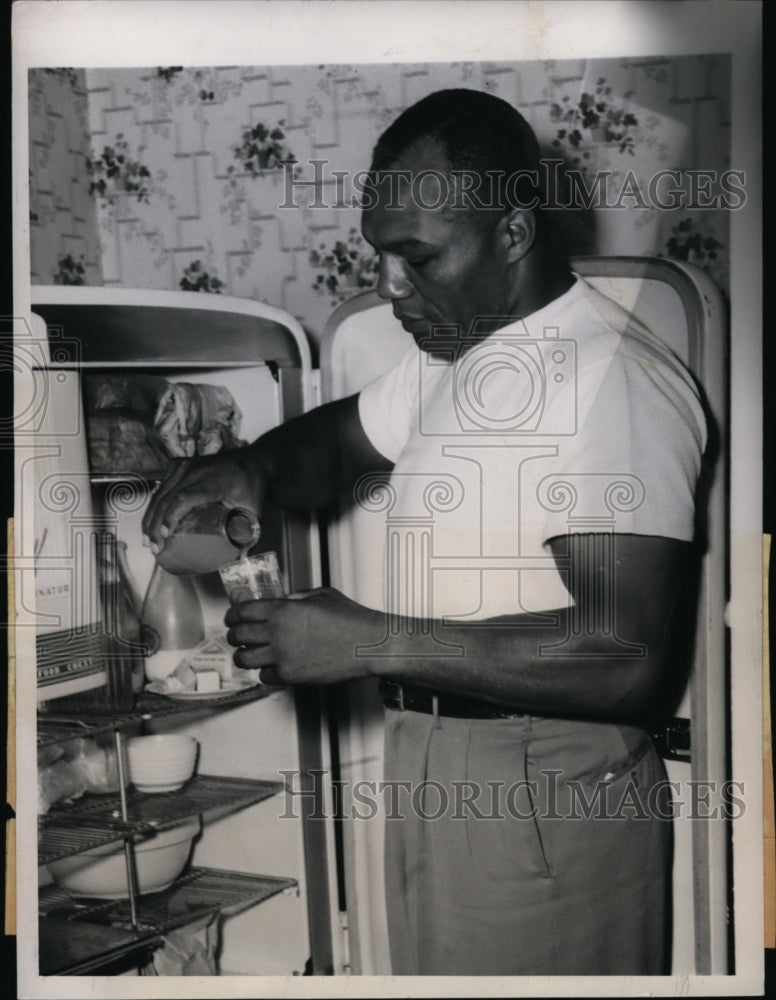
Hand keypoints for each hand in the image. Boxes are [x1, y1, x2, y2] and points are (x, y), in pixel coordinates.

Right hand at [142, 448, 265, 551]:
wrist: (252, 461)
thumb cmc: (252, 487)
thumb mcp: (254, 510)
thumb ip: (249, 535)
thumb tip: (240, 562)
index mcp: (213, 480)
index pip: (185, 498)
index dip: (171, 516)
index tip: (165, 536)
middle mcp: (195, 470)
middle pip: (167, 498)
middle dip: (155, 525)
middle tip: (154, 548)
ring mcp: (184, 465)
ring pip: (160, 493)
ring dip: (150, 517)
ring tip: (147, 541)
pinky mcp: (178, 465)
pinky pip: (161, 487)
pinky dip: (153, 506)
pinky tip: (149, 524)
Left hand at [224, 587, 380, 685]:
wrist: (368, 645)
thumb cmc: (351, 620)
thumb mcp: (322, 595)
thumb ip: (297, 597)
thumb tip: (284, 601)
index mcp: (283, 610)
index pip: (242, 612)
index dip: (232, 615)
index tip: (231, 618)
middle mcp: (278, 633)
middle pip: (238, 635)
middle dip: (233, 635)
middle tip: (236, 636)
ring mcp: (282, 656)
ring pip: (245, 659)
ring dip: (243, 656)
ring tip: (247, 654)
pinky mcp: (291, 676)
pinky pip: (264, 676)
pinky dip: (264, 672)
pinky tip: (270, 667)